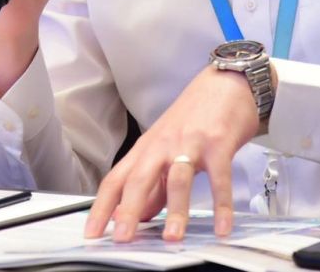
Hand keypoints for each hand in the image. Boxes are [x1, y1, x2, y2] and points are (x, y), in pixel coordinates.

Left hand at [84, 66, 261, 242]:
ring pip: (178, 179)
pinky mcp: (218, 144)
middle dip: (129, 210)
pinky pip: (219, 178)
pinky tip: (222, 227)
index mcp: (147, 148)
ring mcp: (191, 143)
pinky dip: (221, 205)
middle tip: (123, 238)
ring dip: (175, 210)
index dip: (101, 207)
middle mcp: (164, 144)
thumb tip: (141, 214)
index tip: (92, 233)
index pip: (116, 179)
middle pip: (139, 178)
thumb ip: (155, 184)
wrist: (227, 82)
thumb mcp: (168, 147)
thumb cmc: (196, 114)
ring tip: (172, 238)